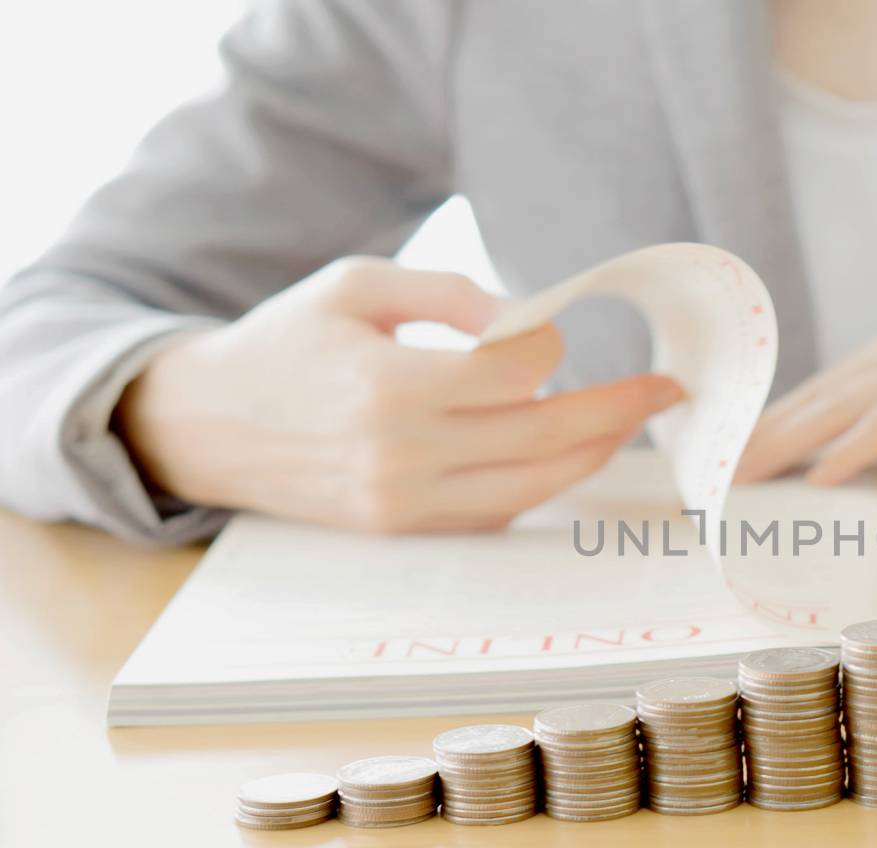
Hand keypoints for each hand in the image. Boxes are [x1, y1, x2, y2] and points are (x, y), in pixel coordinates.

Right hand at [117, 256, 683, 531]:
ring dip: (591, 453)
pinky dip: (540, 482)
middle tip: (666, 389)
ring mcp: (406, 504)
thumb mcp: (356, 285)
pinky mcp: (405, 531)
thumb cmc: (287, 342)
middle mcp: (402, 456)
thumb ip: (450, 292)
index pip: (515, 374)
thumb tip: (530, 317)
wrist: (208, 425)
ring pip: (533, 486)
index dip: (550, 348)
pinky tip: (561, 453)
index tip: (550, 330)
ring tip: (628, 421)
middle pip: (544, 437)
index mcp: (388, 386)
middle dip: (617, 410)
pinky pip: (499, 512)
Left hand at [737, 288, 876, 489]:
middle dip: (769, 433)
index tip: (738, 458)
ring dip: (788, 445)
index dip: (783, 419)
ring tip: (744, 482)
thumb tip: (856, 471)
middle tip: (717, 475)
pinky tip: (819, 479)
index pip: (841, 379)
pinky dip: (851, 449)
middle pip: (834, 386)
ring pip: (852, 399)